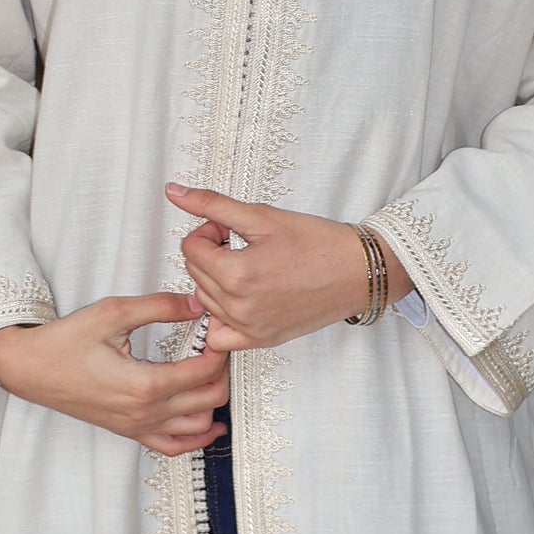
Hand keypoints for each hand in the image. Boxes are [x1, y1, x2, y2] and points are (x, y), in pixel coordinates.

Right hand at [0, 293, 227, 455]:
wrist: (30, 369)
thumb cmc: (65, 342)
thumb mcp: (113, 313)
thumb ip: (159, 307)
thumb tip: (195, 305)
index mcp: (145, 384)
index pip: (205, 371)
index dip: (219, 348)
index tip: (214, 330)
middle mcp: (145, 413)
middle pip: (210, 399)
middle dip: (221, 371)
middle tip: (215, 347)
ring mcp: (138, 427)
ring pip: (199, 427)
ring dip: (214, 401)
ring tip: (210, 374)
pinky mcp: (130, 432)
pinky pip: (175, 447)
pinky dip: (197, 438)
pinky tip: (209, 423)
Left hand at [168, 185, 409, 352]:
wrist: (358, 272)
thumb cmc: (319, 243)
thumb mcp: (263, 216)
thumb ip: (213, 205)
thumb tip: (175, 192)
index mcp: (237, 275)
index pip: (190, 248)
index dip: (207, 230)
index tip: (230, 228)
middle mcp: (239, 308)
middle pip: (195, 274)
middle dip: (211, 253)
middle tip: (242, 244)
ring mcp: (249, 329)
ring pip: (205, 301)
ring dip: (216, 281)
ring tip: (248, 267)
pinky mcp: (261, 340)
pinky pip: (219, 337)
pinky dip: (220, 318)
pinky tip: (240, 299)